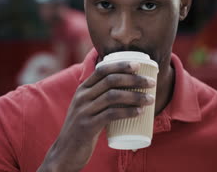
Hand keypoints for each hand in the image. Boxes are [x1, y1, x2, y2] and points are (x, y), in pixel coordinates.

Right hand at [38, 61, 155, 171]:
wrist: (65, 151)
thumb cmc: (82, 129)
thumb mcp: (86, 108)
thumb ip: (100, 99)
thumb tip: (127, 91)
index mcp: (82, 89)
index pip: (102, 70)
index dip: (121, 65)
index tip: (138, 65)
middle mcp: (82, 97)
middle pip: (111, 81)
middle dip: (134, 79)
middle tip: (151, 83)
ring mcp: (84, 111)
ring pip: (113, 96)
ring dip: (135, 96)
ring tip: (150, 99)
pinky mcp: (88, 126)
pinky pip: (111, 115)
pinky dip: (127, 112)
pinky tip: (139, 112)